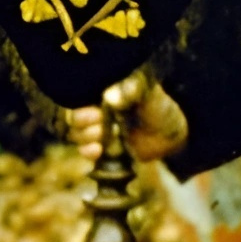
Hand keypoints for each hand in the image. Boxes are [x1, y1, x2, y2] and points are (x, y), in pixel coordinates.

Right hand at [64, 70, 190, 168]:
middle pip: (71, 116)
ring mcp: (95, 129)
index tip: (96, 111)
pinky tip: (98, 150)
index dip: (80, 105)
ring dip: (85, 137)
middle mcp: (92, 108)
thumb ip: (130, 90)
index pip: (75, 94)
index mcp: (99, 90)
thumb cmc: (157, 106)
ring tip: (102, 136)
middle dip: (81, 121)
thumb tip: (110, 97)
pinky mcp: (100, 148)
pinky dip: (87, 151)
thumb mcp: (147, 93)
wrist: (169, 134)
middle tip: (100, 122)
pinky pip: (84, 150)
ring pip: (75, 133)